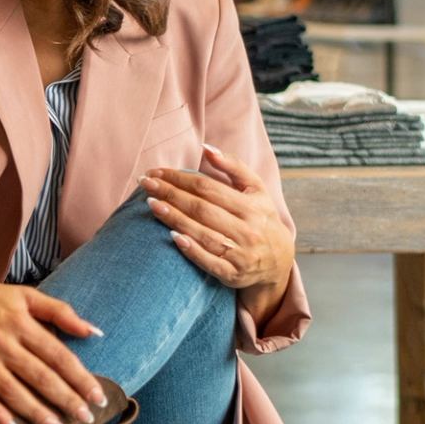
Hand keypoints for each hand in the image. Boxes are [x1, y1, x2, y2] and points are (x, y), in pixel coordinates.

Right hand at [0, 265, 105, 423]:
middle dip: (64, 399)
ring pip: (10, 390)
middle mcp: (2, 342)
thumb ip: (61, 312)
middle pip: (38, 376)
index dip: (79, 377)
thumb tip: (95, 332)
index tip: (97, 396)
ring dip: (34, 412)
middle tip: (85, 418)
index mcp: (21, 323)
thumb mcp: (27, 296)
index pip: (57, 355)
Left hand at [139, 144, 295, 294]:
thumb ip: (234, 167)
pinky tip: (172, 237)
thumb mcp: (256, 190)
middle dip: (171, 194)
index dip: (180, 178)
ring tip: (152, 205)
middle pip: (202, 209)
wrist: (279, 261)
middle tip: (145, 184)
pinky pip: (209, 262)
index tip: (155, 172)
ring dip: (175, 219)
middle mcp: (247, 230)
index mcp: (251, 206)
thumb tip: (206, 148)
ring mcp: (240, 254)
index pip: (208, 188)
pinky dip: (191, 250)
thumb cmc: (260, 218)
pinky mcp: (233, 275)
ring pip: (203, 234)